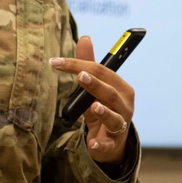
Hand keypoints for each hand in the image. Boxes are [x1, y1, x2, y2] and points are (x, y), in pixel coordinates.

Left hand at [51, 35, 134, 165]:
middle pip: (110, 93)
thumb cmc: (102, 108)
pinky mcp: (113, 144)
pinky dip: (100, 144)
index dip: (79, 65)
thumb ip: (88, 64)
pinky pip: (107, 144)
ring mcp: (121, 125)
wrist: (111, 141)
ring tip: (94, 107)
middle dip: (95, 84)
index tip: (56, 62)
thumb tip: (85, 37)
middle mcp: (125, 105)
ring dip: (104, 112)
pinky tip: (93, 143)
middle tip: (80, 76)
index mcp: (121, 88)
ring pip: (114, 118)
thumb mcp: (94, 87)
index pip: (102, 71)